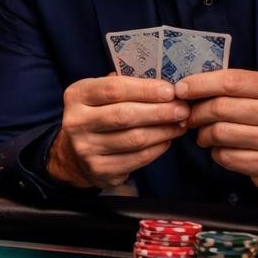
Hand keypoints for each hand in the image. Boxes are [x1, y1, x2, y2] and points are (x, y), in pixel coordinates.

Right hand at [46, 75, 189, 189]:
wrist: (74, 154)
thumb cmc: (97, 115)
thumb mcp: (100, 95)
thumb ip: (125, 87)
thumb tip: (166, 88)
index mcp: (77, 96)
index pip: (114, 89)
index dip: (145, 90)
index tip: (170, 91)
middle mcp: (75, 122)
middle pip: (125, 115)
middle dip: (160, 112)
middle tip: (183, 109)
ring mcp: (85, 148)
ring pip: (134, 139)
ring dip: (164, 131)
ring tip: (181, 124)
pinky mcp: (99, 169)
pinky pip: (137, 158)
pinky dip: (158, 148)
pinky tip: (167, 140)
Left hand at [177, 69, 257, 197]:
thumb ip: (238, 88)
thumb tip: (189, 86)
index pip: (231, 81)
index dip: (200, 84)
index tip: (180, 89)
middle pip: (220, 108)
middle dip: (196, 112)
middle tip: (189, 116)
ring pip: (218, 133)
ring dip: (202, 134)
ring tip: (204, 135)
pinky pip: (224, 156)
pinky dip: (215, 153)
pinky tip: (222, 150)